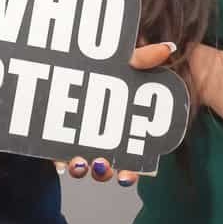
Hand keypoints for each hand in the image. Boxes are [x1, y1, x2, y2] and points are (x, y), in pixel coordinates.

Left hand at [55, 41, 176, 185]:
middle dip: (103, 172)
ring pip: (81, 166)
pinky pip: (57, 156)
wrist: (66, 63)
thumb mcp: (125, 61)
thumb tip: (168, 47)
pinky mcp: (55, 138)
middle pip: (105, 168)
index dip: (130, 172)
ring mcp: (76, 141)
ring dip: (80, 169)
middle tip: (102, 165)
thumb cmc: (106, 66)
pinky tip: (58, 161)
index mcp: (122, 130)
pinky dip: (58, 160)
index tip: (127, 176)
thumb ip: (143, 57)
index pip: (129, 160)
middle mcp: (101, 142)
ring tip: (78, 162)